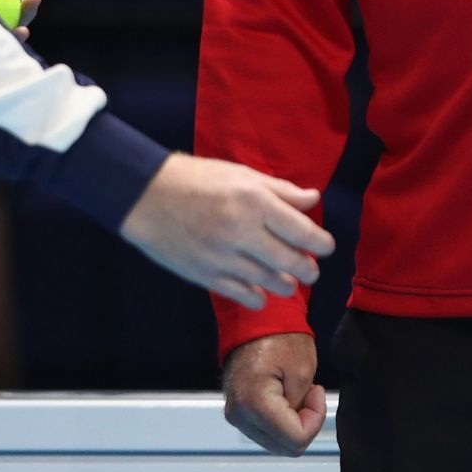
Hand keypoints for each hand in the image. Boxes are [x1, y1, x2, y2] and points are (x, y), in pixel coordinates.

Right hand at [119, 153, 335, 310]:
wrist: (146, 196)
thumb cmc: (197, 179)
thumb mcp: (241, 174)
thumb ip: (280, 190)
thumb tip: (314, 199)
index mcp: (254, 202)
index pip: (303, 232)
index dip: (322, 243)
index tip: (325, 247)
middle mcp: (242, 232)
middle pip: (292, 262)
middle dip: (309, 269)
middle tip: (310, 268)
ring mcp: (223, 258)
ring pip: (270, 283)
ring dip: (286, 285)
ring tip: (287, 280)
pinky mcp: (206, 276)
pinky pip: (243, 295)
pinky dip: (257, 297)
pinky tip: (260, 292)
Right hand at [223, 332, 325, 455]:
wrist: (253, 322)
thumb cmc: (280, 338)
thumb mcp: (303, 371)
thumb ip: (303, 407)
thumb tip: (296, 425)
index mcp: (255, 404)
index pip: (295, 439)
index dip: (315, 419)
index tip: (316, 390)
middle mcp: (240, 416)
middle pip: (285, 447)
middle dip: (304, 424)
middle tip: (309, 392)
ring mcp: (236, 416)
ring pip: (276, 442)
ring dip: (292, 424)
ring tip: (296, 392)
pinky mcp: (237, 413)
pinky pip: (266, 431)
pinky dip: (281, 421)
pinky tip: (285, 396)